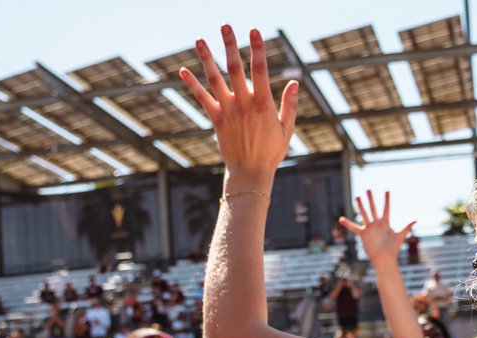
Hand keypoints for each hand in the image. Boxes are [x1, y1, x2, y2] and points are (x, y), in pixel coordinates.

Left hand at [179, 26, 296, 186]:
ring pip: (214, 79)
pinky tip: (182, 70)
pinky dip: (192, 85)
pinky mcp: (216, 119)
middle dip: (230, 45)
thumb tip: (293, 83)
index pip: (260, 70)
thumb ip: (289, 105)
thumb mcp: (287, 129)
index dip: (257, 49)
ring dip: (206, 58)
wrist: (250, 173)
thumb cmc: (271, 152)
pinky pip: (202, 99)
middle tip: (225, 26)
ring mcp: (227, 110)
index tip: (254, 31)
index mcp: (263, 104)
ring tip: (200, 39)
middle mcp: (243, 104)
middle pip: (234, 68)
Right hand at [338, 190, 415, 265]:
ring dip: (361, 205)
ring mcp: (370, 228)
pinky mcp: (364, 234)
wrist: (385, 259)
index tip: (387, 190)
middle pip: (373, 208)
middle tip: (368, 189)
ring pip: (364, 214)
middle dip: (371, 199)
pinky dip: (348, 224)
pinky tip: (341, 219)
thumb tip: (416, 219)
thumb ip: (406, 226)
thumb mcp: (400, 235)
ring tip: (357, 196)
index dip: (387, 200)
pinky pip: (354, 228)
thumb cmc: (393, 248)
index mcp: (386, 223)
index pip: (386, 208)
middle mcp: (377, 224)